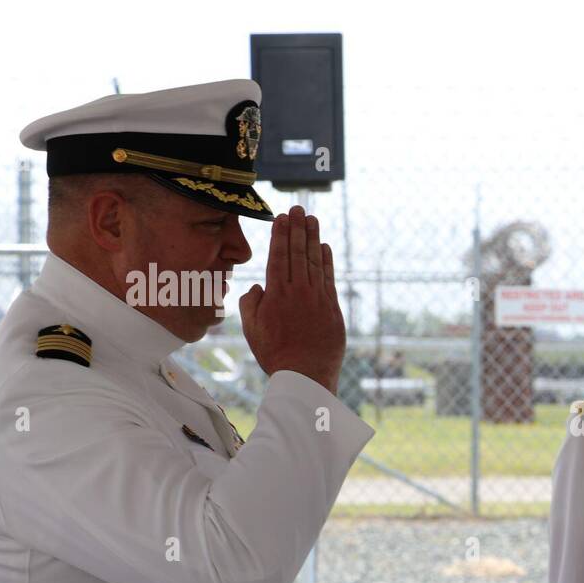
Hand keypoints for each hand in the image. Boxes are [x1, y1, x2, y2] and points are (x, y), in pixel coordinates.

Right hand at [239, 205, 345, 394]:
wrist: (306, 374)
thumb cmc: (274, 353)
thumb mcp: (251, 328)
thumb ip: (250, 303)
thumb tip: (257, 286)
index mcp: (276, 294)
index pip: (278, 256)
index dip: (280, 235)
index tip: (281, 218)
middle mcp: (298, 291)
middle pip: (298, 253)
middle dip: (297, 228)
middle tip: (298, 208)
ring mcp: (318, 298)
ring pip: (315, 261)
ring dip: (314, 238)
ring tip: (312, 220)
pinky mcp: (333, 308)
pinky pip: (330, 278)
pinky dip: (328, 261)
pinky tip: (325, 247)